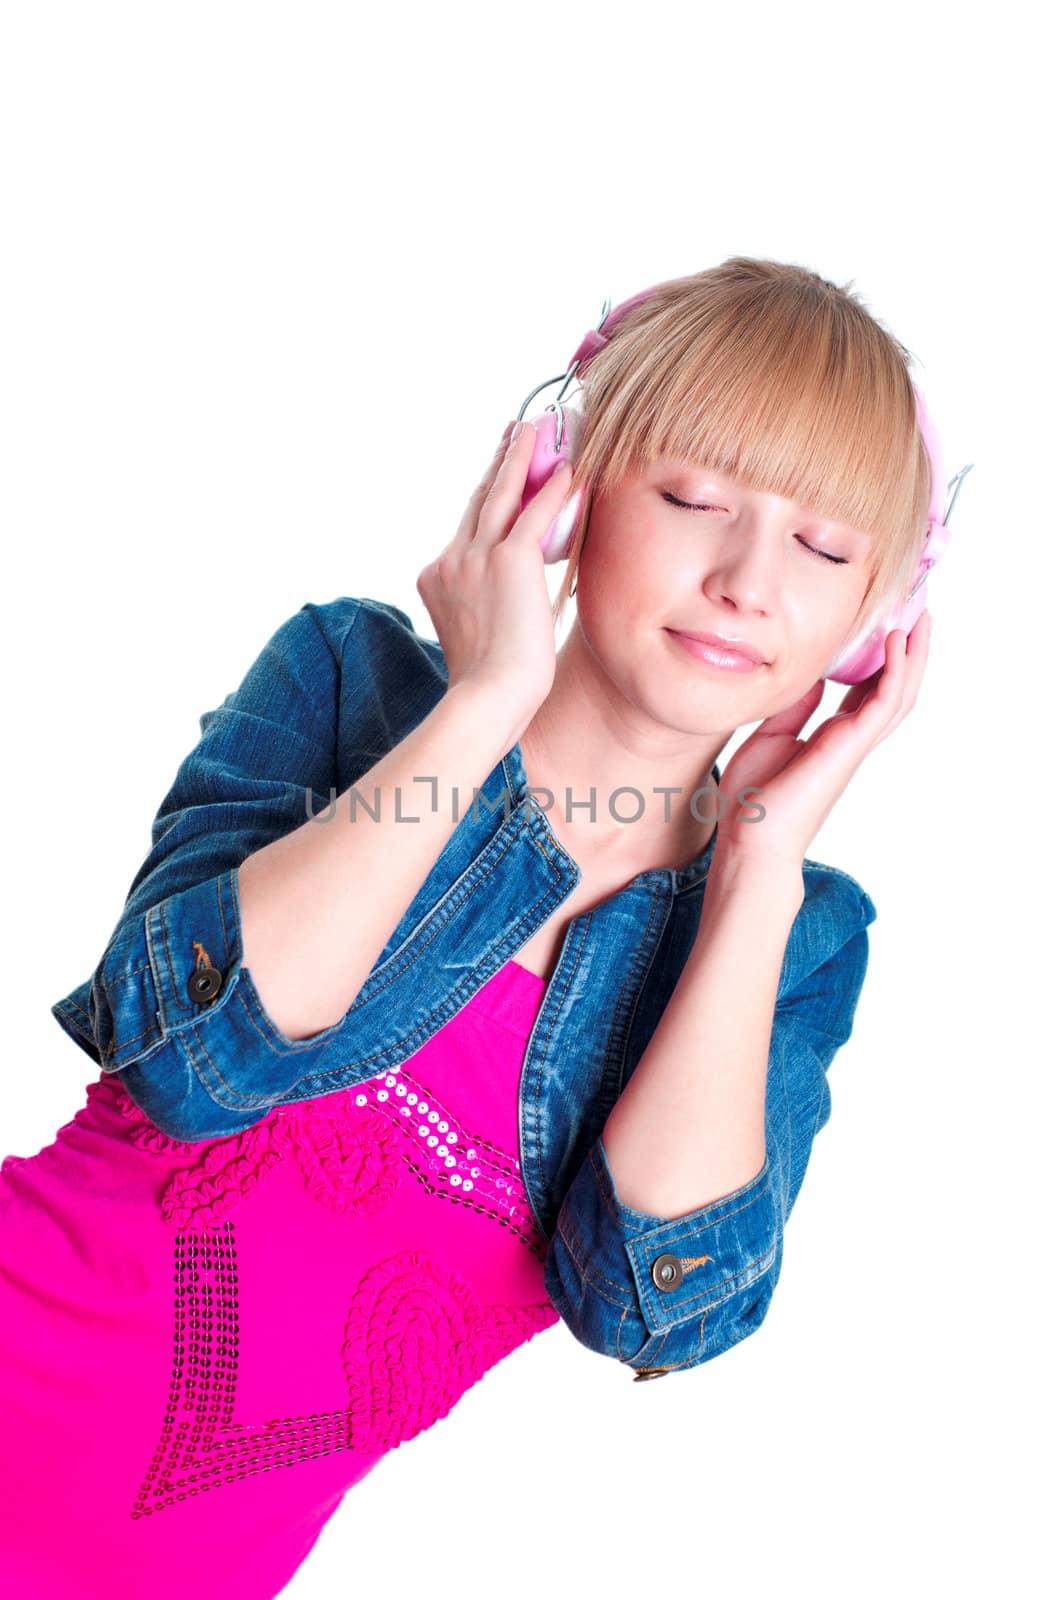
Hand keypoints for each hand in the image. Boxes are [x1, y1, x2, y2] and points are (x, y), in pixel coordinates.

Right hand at [416, 420, 572, 740]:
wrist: (488, 696)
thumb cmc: (489, 685)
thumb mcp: (475, 638)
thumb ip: (484, 612)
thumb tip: (511, 612)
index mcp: (436, 579)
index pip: (464, 531)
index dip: (482, 499)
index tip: (493, 477)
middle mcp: (450, 560)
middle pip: (477, 501)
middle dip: (496, 466)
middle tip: (511, 436)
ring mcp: (476, 558)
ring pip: (499, 494)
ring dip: (517, 458)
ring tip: (531, 431)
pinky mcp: (509, 560)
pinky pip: (533, 512)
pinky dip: (552, 488)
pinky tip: (568, 469)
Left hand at [712, 611, 933, 869]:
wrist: (750, 836)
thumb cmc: (756, 796)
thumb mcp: (771, 735)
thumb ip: (797, 707)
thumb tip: (813, 676)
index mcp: (832, 735)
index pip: (866, 690)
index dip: (880, 659)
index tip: (885, 626)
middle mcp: (850, 738)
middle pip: (893, 688)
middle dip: (909, 652)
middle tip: (919, 614)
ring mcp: (855, 744)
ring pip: (900, 694)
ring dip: (914, 656)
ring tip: (922, 618)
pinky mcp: (851, 747)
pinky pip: (883, 703)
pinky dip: (894, 671)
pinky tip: (896, 642)